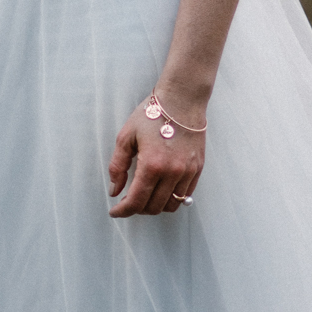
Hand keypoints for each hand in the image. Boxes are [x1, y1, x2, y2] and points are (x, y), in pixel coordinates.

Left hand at [107, 97, 205, 217]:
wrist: (181, 100)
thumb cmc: (152, 114)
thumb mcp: (126, 137)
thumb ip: (118, 166)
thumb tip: (115, 190)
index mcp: (152, 165)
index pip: (136, 201)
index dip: (123, 211)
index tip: (115, 211)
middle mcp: (172, 173)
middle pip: (154, 207)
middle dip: (137, 209)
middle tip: (128, 201)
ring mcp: (187, 172)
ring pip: (171, 205)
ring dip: (155, 207)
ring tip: (145, 197)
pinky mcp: (197, 169)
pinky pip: (185, 195)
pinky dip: (171, 199)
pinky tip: (161, 191)